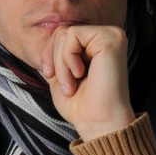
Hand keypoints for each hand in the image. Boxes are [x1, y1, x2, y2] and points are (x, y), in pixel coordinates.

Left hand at [41, 25, 135, 141]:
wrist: (98, 123)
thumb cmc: (81, 106)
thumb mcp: (60, 75)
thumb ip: (55, 55)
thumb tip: (43, 41)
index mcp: (97, 45)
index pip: (63, 34)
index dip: (49, 53)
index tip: (48, 75)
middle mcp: (107, 37)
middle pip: (63, 31)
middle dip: (54, 59)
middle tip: (64, 85)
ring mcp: (112, 35)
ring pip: (66, 33)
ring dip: (61, 63)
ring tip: (72, 85)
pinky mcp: (111, 38)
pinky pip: (74, 34)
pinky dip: (68, 57)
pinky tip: (80, 74)